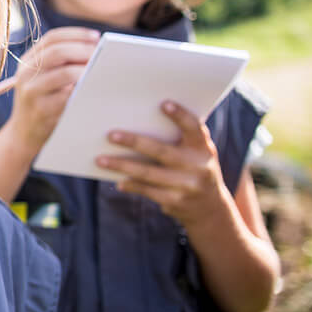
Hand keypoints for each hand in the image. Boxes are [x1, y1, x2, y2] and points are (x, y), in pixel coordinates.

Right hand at [7, 27, 99, 150]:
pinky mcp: (41, 110)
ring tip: (100, 72)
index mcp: (27, 61)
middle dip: (84, 51)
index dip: (76, 34)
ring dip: (87, 70)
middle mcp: (25, 73)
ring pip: (65, 73)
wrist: (24, 133)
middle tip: (102, 55)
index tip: (96, 37)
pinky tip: (94, 90)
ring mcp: (32, 92)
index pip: (52, 38)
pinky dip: (84, 90)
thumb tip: (94, 49)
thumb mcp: (40, 79)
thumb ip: (59, 64)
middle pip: (58, 52)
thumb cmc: (41, 102)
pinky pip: (69, 97)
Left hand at [98, 100, 230, 227]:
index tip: (163, 103)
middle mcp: (199, 166)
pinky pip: (147, 191)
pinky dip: (131, 184)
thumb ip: (179, 139)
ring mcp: (187, 186)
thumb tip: (137, 122)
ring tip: (100, 160)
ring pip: (148, 173)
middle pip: (161, 151)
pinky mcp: (176, 202)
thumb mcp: (196, 153)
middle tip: (110, 135)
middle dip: (134, 142)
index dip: (180, 116)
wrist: (210, 208)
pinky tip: (118, 180)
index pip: (194, 128)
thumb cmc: (194, 168)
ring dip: (122, 166)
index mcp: (204, 148)